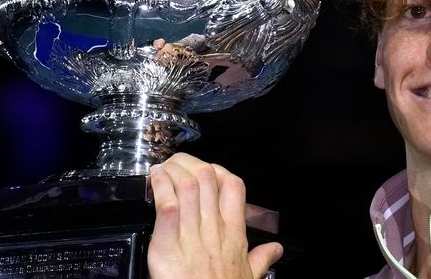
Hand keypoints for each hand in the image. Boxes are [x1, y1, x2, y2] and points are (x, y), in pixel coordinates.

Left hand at [148, 153, 282, 278]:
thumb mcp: (249, 277)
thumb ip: (262, 259)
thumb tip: (276, 250)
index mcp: (233, 234)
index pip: (233, 186)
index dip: (219, 169)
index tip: (206, 170)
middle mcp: (213, 229)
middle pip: (207, 177)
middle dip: (190, 163)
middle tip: (177, 164)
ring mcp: (191, 235)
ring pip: (187, 184)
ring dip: (173, 171)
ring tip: (163, 168)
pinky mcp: (167, 244)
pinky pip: (166, 205)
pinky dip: (159, 187)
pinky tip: (154, 180)